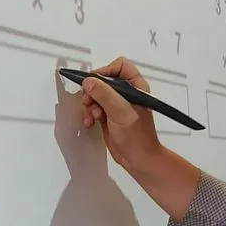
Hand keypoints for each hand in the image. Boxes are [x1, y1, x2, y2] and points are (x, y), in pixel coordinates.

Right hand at [80, 56, 161, 171]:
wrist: (137, 159)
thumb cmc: (137, 136)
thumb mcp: (120, 112)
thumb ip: (104, 94)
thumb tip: (89, 82)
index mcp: (135, 86)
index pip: (119, 66)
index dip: (105, 71)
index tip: (95, 82)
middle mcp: (126, 93)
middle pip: (102, 80)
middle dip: (93, 91)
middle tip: (90, 102)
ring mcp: (116, 104)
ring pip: (95, 94)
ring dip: (89, 104)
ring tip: (92, 116)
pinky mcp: (108, 115)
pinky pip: (93, 107)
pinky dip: (88, 113)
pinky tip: (89, 122)